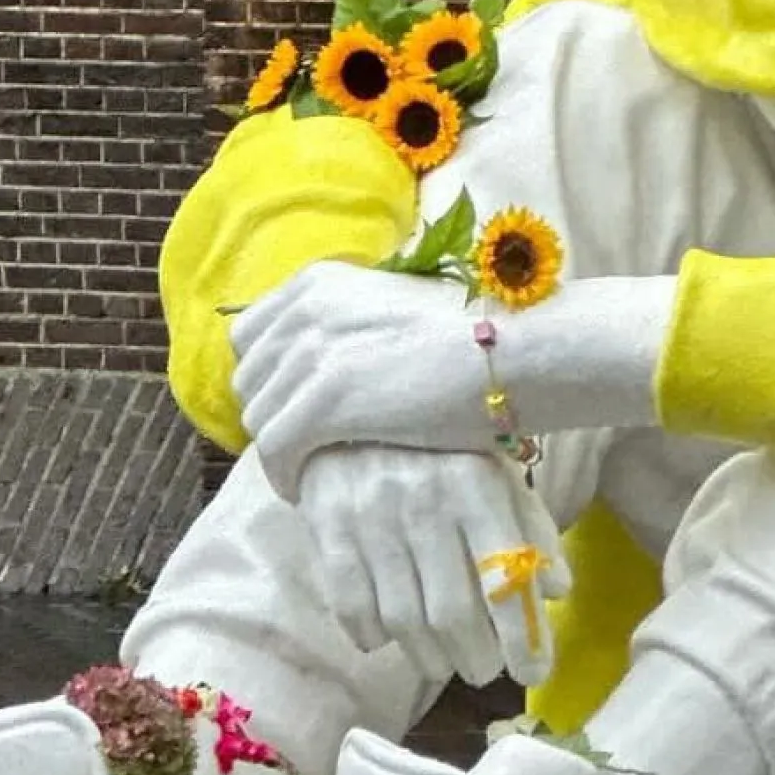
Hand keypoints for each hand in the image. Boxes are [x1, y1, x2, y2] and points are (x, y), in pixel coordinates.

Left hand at [229, 259, 673, 505]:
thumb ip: (357, 326)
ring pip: (260, 418)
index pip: (253, 335)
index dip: (268, 378)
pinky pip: (277, 451)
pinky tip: (306, 492)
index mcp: (321, 282)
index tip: (292, 409)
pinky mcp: (326, 402)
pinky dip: (285, 476)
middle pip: (251, 379)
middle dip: (272, 416)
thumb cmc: (482, 337)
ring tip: (311, 472)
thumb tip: (340, 364)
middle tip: (304, 448)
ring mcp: (314, 354)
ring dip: (281, 450)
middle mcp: (307, 310)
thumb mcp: (400, 310)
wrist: (522, 352)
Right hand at [295, 444, 570, 687]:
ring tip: (445, 663)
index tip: (534, 673)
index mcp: (477, 484)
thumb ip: (530, 529)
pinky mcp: (328, 527)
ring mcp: (370, 516)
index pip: (504, 579)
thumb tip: (554, 590)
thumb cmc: (442, 450)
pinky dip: (373, 636)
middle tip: (486, 671)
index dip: (521, 639)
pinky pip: (351, 606)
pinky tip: (389, 638)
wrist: (356, 406)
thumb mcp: (498, 473)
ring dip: (429, 658)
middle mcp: (424, 500)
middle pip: (452, 612)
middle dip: (476, 658)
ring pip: (402, 619)